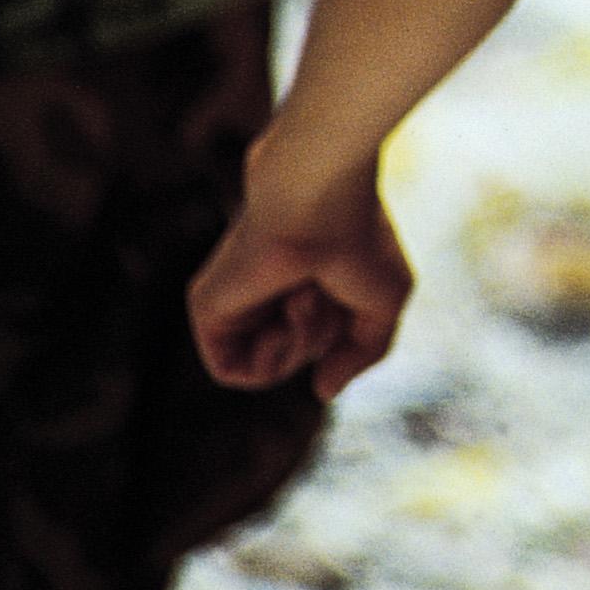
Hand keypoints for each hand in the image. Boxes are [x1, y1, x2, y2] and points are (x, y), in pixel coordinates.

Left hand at [188, 139, 412, 399]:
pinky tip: (284, 311)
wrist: (319, 198)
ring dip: (301, 342)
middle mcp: (263, 296)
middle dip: (323, 336)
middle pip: (296, 358)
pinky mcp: (204, 309)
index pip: (316, 345)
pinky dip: (268, 355)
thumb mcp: (385, 306)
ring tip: (306, 295)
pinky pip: (232, 372)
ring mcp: (234, 303)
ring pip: (268, 368)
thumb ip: (361, 355)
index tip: (347, 297)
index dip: (341, 335)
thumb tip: (321, 391)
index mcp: (299, 288)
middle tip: (326, 291)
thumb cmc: (360, 239)